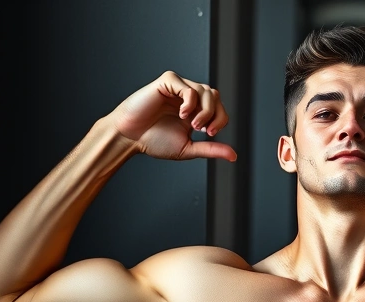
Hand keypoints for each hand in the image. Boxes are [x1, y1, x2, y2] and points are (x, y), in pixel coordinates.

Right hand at [107, 71, 235, 161]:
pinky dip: (190, 101)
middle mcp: (188, 96)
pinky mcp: (167, 81)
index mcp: (195, 110)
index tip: (209, 134)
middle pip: (215, 96)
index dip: (221, 119)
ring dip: (204, 111)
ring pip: (205, 90)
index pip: (219, 107)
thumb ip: (211, 149)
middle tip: (202, 130)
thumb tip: (234, 156)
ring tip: (191, 125)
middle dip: (215, 114)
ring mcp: (178, 87)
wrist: (130, 137)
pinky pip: (187, 86)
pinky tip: (182, 114)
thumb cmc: (154, 141)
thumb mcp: (188, 148)